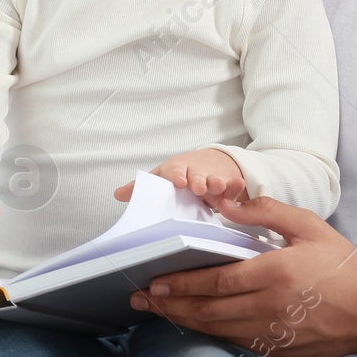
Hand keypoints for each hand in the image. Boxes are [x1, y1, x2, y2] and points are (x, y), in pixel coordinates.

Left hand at [113, 147, 245, 205]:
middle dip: (198, 181)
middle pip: (196, 175)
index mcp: (176, 170)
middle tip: (199, 188)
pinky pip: (232, 185)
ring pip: (215, 180)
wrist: (210, 162)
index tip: (178, 182)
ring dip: (217, 183)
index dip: (176, 176)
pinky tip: (238, 185)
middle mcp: (194, 173)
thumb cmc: (181, 174)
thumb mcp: (162, 178)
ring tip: (218, 187)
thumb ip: (142, 188)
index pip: (173, 171)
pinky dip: (236, 186)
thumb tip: (118, 194)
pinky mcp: (227, 184)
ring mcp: (212, 177)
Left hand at [127, 195, 356, 356]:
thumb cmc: (341, 265)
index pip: (214, 282)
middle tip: (142, 299)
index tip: (154, 280)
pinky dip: (209, 332)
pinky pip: (233, 341)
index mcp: (274, 274)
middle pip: (206, 311)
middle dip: (169, 305)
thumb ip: (266, 212)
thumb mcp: (308, 226)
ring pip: (215, 330)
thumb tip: (228, 201)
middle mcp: (267, 308)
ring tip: (158, 311)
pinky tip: (195, 322)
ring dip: (183, 321)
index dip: (180, 284)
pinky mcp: (275, 350)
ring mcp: (270, 333)